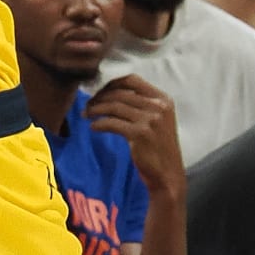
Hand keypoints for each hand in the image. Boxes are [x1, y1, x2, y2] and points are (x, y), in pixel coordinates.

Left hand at [85, 75, 183, 197]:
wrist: (168, 174)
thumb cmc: (159, 147)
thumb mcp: (158, 120)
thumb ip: (143, 104)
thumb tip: (112, 91)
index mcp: (163, 99)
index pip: (132, 80)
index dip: (112, 83)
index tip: (100, 92)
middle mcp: (158, 106)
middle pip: (120, 92)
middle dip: (99, 97)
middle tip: (88, 105)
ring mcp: (150, 120)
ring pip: (114, 106)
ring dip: (96, 109)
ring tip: (86, 114)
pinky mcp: (139, 134)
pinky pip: (111, 123)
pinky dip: (99, 124)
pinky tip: (93, 127)